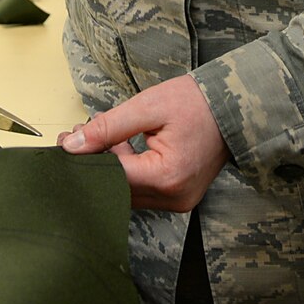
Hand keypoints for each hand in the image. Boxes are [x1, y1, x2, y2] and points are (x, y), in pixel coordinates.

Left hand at [58, 74, 230, 210]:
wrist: (235, 106)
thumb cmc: (197, 103)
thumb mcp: (148, 106)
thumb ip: (108, 127)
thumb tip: (74, 145)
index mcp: (167, 177)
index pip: (111, 176)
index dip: (86, 159)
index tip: (67, 141)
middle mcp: (173, 197)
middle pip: (117, 188)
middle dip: (96, 162)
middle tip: (80, 134)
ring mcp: (178, 201)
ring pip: (128, 191)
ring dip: (112, 166)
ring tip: (103, 134)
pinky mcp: (179, 197)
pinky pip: (143, 189)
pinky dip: (129, 170)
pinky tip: (123, 145)